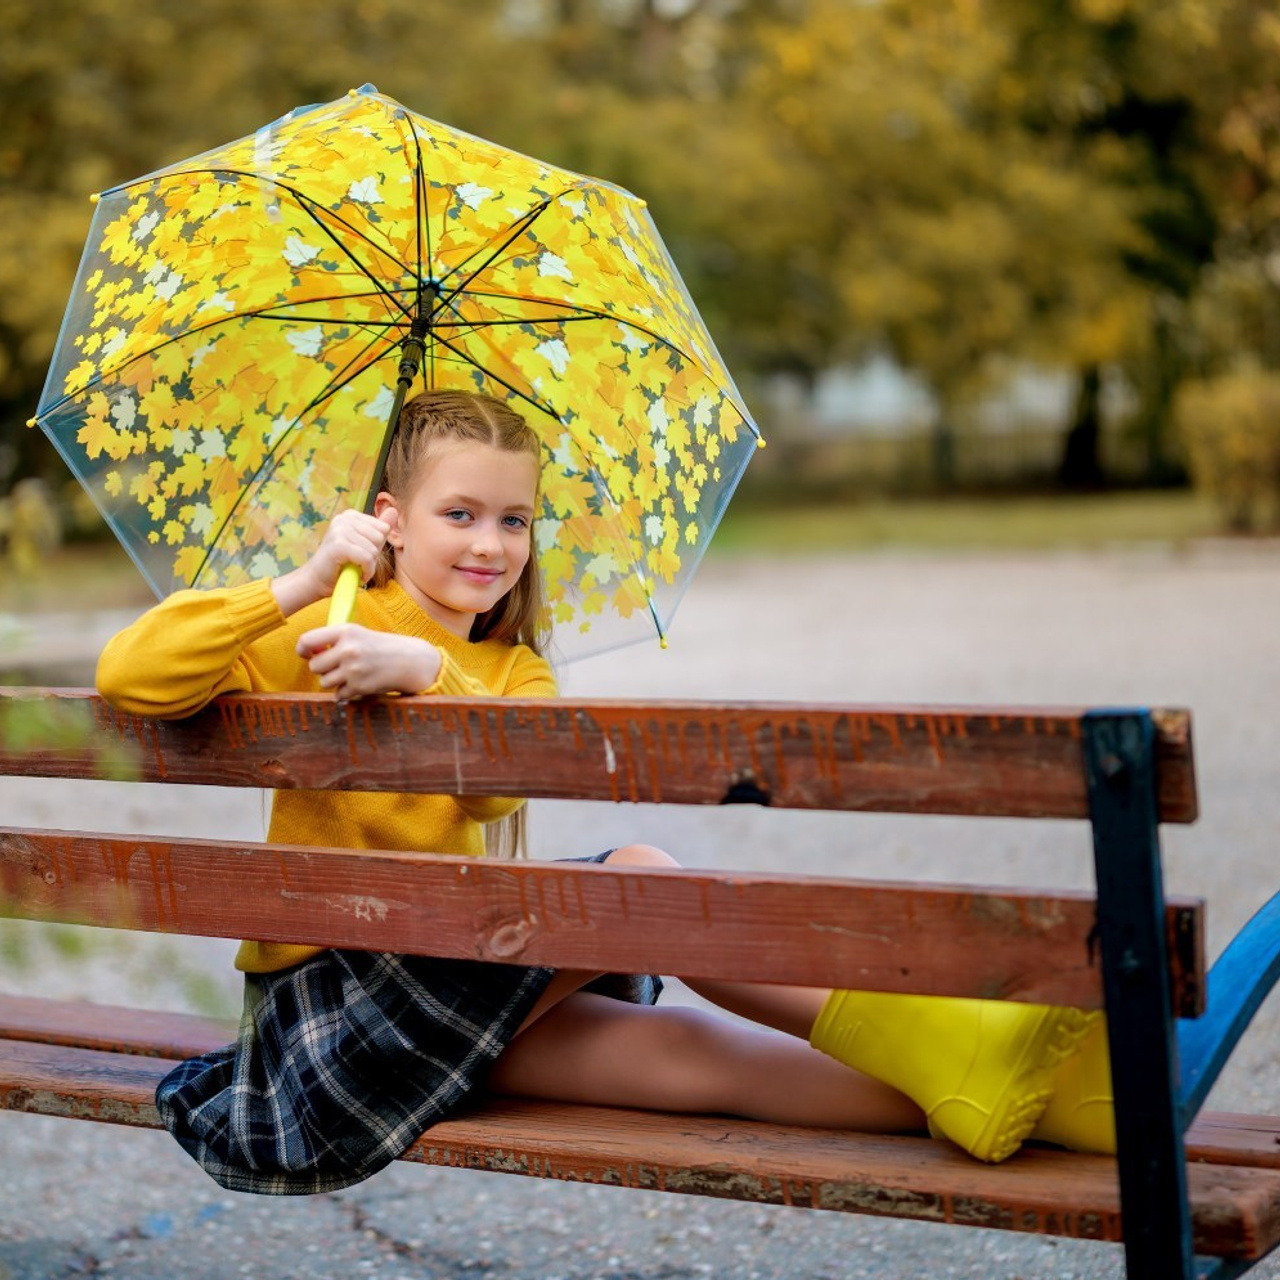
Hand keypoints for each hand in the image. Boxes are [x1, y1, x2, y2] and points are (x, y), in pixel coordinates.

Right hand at [271, 509, 390, 615]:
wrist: (318, 581)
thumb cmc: (344, 564)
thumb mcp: (366, 544)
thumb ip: (380, 527)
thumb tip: (394, 510)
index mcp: (351, 515)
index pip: (383, 528)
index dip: (376, 546)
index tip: (360, 553)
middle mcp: (344, 518)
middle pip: (380, 537)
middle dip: (373, 555)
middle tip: (356, 561)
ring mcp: (340, 530)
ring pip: (373, 549)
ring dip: (369, 565)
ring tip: (354, 567)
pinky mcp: (338, 544)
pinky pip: (367, 558)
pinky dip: (366, 570)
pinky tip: (358, 574)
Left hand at [296, 625, 442, 700]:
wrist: (408, 660)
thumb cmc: (379, 646)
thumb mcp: (357, 634)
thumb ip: (332, 640)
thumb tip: (307, 655)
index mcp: (346, 631)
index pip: (308, 641)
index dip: (303, 650)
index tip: (307, 654)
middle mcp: (348, 649)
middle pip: (314, 666)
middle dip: (323, 669)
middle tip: (338, 665)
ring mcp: (354, 669)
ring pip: (324, 682)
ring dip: (334, 681)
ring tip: (350, 674)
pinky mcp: (360, 687)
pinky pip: (338, 695)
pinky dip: (346, 692)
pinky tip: (359, 683)